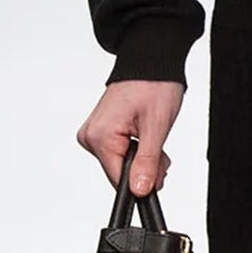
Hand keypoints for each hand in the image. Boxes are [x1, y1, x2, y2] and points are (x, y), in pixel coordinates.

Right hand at [76, 78, 183, 196]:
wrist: (150, 62)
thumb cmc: (153, 84)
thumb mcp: (156, 127)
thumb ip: (147, 162)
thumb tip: (140, 190)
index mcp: (100, 136)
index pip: (118, 180)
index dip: (142, 182)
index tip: (158, 172)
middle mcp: (91, 136)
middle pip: (119, 173)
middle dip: (145, 168)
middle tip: (160, 150)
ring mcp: (94, 133)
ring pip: (121, 164)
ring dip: (142, 159)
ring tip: (152, 136)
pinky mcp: (100, 131)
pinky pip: (118, 152)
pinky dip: (135, 149)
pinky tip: (143, 135)